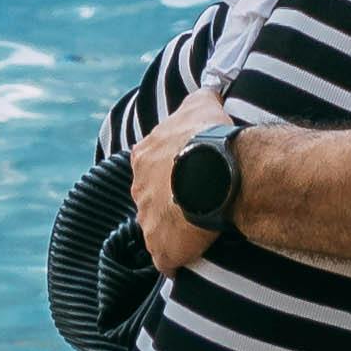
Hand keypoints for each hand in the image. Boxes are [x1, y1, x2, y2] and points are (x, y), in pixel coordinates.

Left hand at [132, 86, 234, 269]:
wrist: (212, 172)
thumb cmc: (206, 136)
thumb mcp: (202, 103)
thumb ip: (198, 100)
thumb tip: (208, 91)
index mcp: (143, 156)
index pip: (151, 165)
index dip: (170, 169)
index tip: (189, 172)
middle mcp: (138, 189)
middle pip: (152, 197)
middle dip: (169, 200)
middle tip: (198, 199)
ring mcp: (146, 221)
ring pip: (157, 228)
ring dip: (173, 228)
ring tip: (200, 226)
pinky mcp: (160, 249)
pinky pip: (166, 259)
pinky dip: (177, 258)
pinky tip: (193, 255)